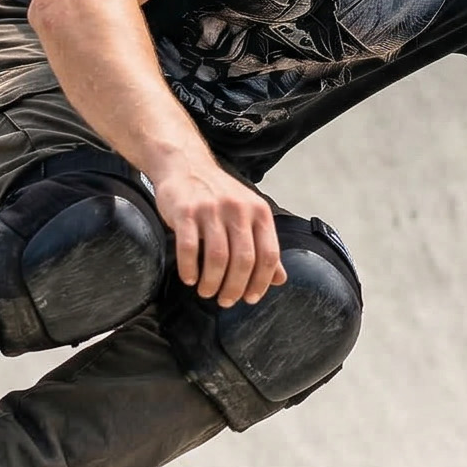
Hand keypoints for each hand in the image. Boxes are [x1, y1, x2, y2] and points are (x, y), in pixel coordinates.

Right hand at [152, 159, 286, 306]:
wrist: (186, 165)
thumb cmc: (218, 194)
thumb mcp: (248, 214)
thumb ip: (264, 245)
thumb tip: (280, 279)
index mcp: (259, 211)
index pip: (268, 255)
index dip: (262, 282)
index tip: (251, 298)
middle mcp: (238, 209)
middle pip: (244, 260)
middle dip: (235, 288)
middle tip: (225, 301)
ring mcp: (211, 210)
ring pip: (217, 258)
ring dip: (212, 283)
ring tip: (207, 291)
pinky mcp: (185, 211)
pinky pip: (189, 248)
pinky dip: (189, 269)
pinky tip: (189, 278)